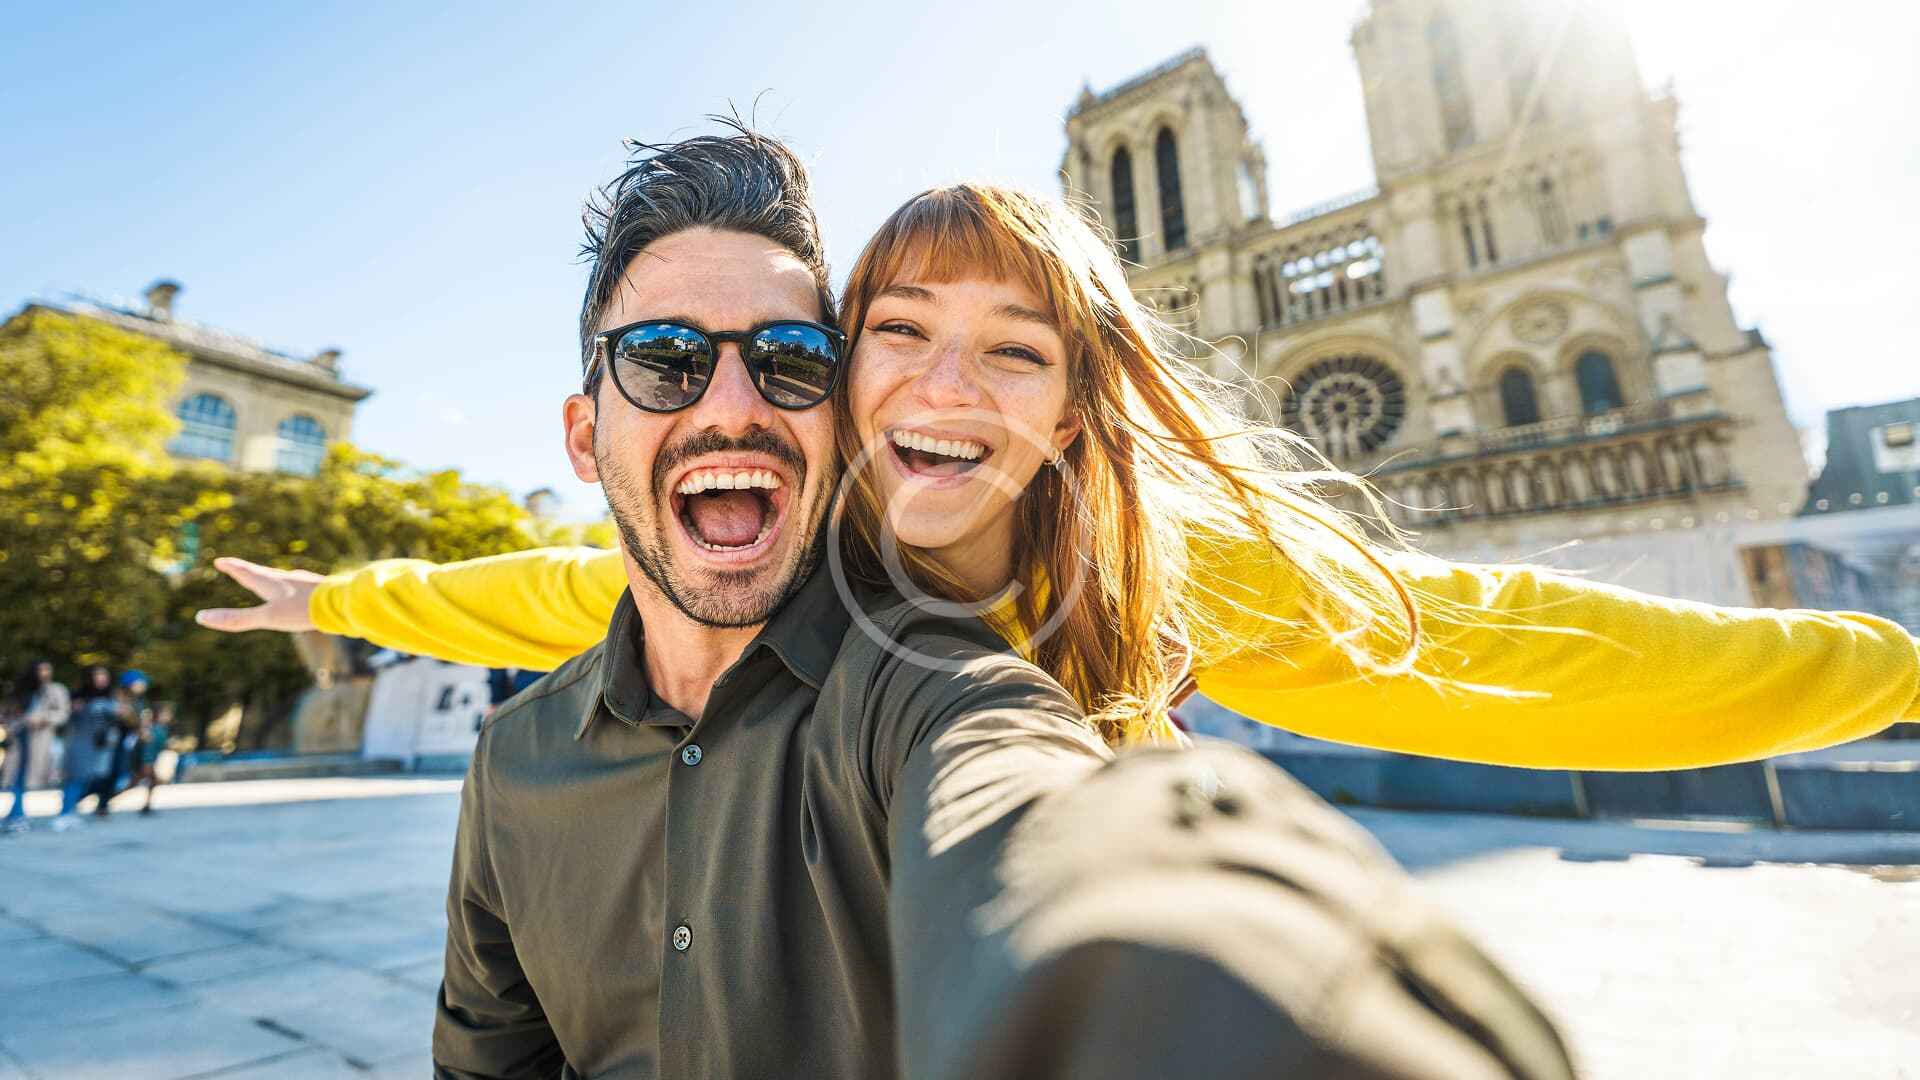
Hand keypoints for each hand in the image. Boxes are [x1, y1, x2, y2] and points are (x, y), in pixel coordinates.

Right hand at [195, 557, 322, 633]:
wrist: (345, 603)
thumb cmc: (304, 610)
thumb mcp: (267, 617)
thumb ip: (237, 619)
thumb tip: (201, 617)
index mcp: (272, 583)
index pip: (247, 572)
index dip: (233, 567)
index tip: (221, 560)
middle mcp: (288, 579)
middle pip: (264, 574)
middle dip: (249, 571)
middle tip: (239, 567)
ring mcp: (306, 584)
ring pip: (284, 580)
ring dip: (272, 580)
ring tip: (269, 580)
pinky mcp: (321, 591)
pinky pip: (302, 588)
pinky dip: (293, 589)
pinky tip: (302, 593)